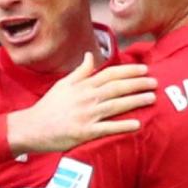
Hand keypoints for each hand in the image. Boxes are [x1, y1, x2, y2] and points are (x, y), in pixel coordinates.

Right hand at [7, 52, 156, 153]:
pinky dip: (123, 126)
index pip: (110, 74)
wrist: (32, 128)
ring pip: (116, 105)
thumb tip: (91, 55)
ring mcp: (86, 115)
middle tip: (155, 82)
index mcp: (82, 86)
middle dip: (138, 83)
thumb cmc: (49, 107)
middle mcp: (86, 98)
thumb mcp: (63, 84)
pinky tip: (138, 124)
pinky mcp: (85, 132)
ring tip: (152, 98)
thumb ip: (80, 71)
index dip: (129, 70)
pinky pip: (108, 128)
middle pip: (117, 88)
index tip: (145, 68)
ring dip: (136, 101)